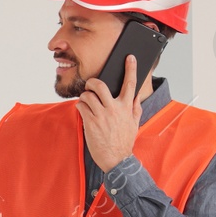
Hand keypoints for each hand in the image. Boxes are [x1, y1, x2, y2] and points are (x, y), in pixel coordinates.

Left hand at [78, 55, 140, 171]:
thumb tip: (135, 97)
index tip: (130, 57)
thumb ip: (135, 108)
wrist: (116, 159)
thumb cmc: (124, 141)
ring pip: (87, 95)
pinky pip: (81, 106)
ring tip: (86, 102)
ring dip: (84, 97)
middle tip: (90, 85)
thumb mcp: (134, 124)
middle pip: (100, 85)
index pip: (130, 84)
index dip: (131, 68)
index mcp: (127, 107)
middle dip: (92, 82)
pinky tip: (83, 110)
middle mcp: (114, 109)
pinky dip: (80, 106)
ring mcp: (101, 115)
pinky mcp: (90, 122)